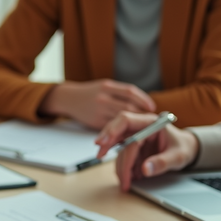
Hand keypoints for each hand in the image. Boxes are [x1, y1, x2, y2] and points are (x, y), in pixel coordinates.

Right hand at [39, 80, 155, 129]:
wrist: (68, 99)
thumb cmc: (90, 93)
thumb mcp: (104, 87)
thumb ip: (120, 93)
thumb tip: (141, 104)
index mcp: (107, 86)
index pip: (130, 92)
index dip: (143, 100)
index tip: (152, 108)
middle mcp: (103, 97)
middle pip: (128, 107)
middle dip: (141, 115)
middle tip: (150, 121)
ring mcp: (99, 110)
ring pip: (121, 120)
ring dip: (134, 125)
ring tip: (143, 128)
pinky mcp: (95, 122)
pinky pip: (113, 128)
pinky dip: (123, 131)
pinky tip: (130, 133)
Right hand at [94, 112, 199, 191]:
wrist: (186, 150)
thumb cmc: (183, 148)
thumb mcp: (178, 156)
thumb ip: (162, 162)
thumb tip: (146, 169)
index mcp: (151, 123)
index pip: (126, 121)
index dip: (112, 130)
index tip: (102, 142)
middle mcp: (140, 128)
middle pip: (117, 132)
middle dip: (107, 145)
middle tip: (99, 156)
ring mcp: (136, 138)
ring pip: (119, 149)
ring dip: (119, 165)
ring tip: (126, 182)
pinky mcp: (134, 148)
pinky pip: (124, 157)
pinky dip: (124, 169)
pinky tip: (130, 177)